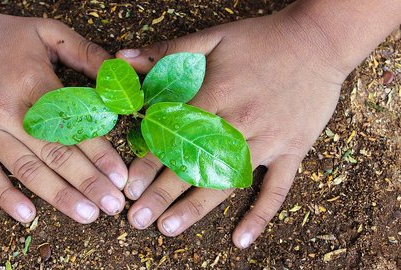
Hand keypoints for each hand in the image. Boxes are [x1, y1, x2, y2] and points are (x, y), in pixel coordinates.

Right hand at [0, 11, 127, 222]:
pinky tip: (28, 216)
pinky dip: (6, 197)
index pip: (72, 124)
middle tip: (112, 205)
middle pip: (53, 153)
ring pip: (26, 169)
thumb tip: (119, 77)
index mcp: (33, 81)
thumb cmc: (5, 39)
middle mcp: (7, 109)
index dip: (99, 153)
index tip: (120, 177)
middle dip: (87, 182)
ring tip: (86, 215)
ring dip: (58, 195)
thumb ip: (86, 53)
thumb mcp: (49, 33)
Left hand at [117, 9, 350, 246]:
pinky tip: (240, 239)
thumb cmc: (261, 39)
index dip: (150, 162)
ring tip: (168, 228)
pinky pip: (278, 189)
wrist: (318, 41)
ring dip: (196, 208)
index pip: (175, 135)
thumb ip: (168, 51)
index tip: (129, 186)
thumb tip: (123, 59)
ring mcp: (269, 140)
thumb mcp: (212, 37)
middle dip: (163, 194)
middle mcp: (240, 122)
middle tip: (136, 219)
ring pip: (228, 182)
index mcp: (217, 95)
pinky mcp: (292, 150)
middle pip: (196, 164)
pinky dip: (260, 215)